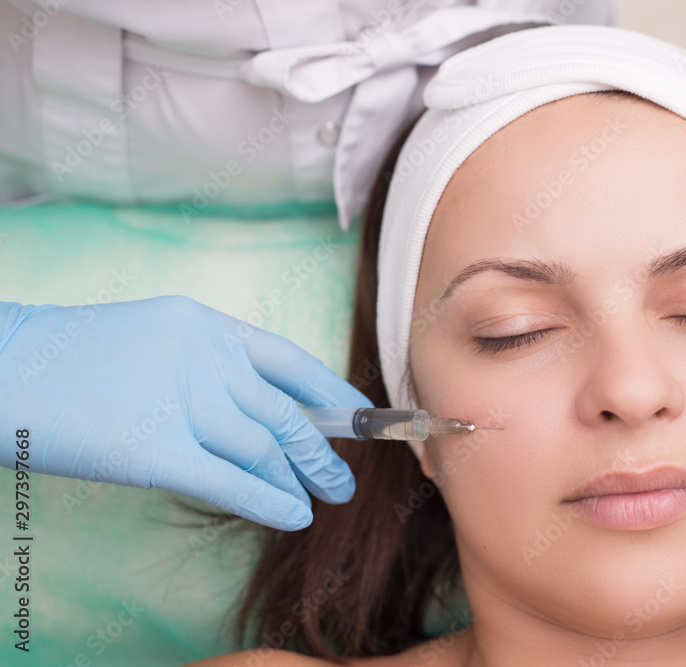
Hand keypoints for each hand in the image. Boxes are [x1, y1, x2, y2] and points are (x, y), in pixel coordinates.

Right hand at [0, 295, 373, 529]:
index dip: (332, 392)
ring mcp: (178, 399)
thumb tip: (268, 412)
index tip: (360, 416)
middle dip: (322, 452)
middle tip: (343, 481)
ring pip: (262, 448)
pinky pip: (229, 480)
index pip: (289, 359)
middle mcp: (201, 355)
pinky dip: (268, 501)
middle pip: (284, 413)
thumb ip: (209, 366)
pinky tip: (291, 517)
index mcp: (204, 324)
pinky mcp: (152, 448)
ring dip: (298, 481)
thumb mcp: (151, 338)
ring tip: (317, 502)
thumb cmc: (71, 358)